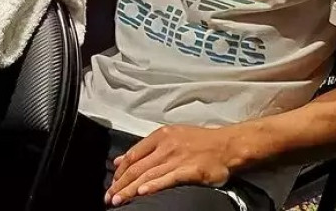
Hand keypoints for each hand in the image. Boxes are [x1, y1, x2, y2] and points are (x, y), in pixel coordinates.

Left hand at [105, 125, 238, 206]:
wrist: (227, 145)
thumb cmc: (200, 141)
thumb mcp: (170, 137)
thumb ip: (145, 148)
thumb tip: (120, 160)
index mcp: (160, 136)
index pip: (133, 154)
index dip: (120, 170)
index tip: (112, 183)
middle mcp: (166, 146)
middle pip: (137, 167)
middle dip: (120, 183)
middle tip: (108, 197)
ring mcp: (177, 158)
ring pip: (148, 175)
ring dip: (130, 189)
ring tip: (118, 199)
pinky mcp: (190, 170)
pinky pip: (168, 179)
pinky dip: (154, 186)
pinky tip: (142, 192)